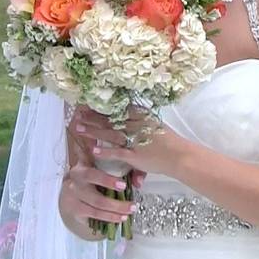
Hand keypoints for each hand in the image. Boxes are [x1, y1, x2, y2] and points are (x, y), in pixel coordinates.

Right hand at [59, 161, 137, 234]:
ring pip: (97, 209)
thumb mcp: (97, 166)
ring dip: (116, 212)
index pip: (92, 175)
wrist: (70, 189)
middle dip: (116, 204)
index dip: (107, 180)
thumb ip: (116, 166)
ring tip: (130, 212)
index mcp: (80, 170)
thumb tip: (138, 178)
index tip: (123, 185)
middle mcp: (74, 185)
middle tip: (133, 205)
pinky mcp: (76, 211)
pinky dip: (109, 218)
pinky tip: (120, 218)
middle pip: (96, 198)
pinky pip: (95, 216)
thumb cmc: (89, 175)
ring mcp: (74, 200)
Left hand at [74, 106, 189, 177]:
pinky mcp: (135, 156)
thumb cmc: (168, 141)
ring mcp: (135, 141)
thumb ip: (141, 117)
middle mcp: (137, 126)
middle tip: (77, 114)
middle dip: (93, 117)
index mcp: (141, 117)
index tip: (89, 103)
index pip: (118, 109)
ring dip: (94, 131)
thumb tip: (128, 109)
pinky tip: (93, 150)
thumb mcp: (154, 123)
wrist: (180, 156)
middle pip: (110, 119)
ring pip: (110, 134)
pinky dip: (105, 151)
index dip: (102, 106)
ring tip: (80, 128)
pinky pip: (118, 152)